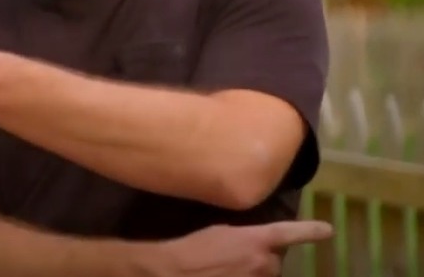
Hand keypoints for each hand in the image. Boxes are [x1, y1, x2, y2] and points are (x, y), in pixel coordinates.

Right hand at [158, 220, 332, 275]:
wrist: (176, 271)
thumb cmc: (194, 247)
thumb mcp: (221, 232)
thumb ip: (245, 237)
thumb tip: (255, 243)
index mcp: (256, 239)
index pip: (288, 233)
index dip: (310, 231)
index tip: (328, 231)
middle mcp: (263, 261)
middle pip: (275, 260)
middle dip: (263, 259)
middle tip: (239, 257)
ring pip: (266, 276)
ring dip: (256, 272)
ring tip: (229, 269)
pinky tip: (229, 272)